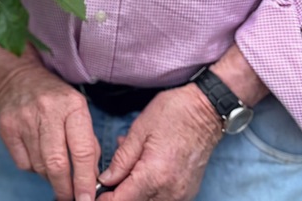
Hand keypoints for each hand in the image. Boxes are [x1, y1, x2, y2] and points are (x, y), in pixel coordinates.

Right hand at [0, 43, 99, 200]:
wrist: (17, 74)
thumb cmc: (55, 97)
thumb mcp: (79, 110)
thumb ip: (88, 143)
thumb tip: (91, 179)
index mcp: (72, 106)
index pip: (82, 151)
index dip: (85, 180)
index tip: (87, 199)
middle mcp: (47, 111)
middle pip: (57, 164)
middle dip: (65, 188)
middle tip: (70, 197)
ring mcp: (23, 119)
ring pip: (40, 166)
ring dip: (50, 177)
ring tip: (55, 171)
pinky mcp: (6, 128)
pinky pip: (23, 163)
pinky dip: (33, 167)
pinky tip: (37, 155)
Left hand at [98, 84, 222, 200]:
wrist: (206, 111)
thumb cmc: (173, 114)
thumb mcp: (139, 131)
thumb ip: (121, 160)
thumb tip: (105, 180)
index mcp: (155, 176)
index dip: (104, 197)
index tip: (95, 189)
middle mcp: (170, 192)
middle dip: (118, 193)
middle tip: (110, 174)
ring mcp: (182, 194)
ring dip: (134, 190)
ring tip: (129, 166)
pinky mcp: (187, 192)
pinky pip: (162, 199)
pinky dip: (148, 189)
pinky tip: (144, 169)